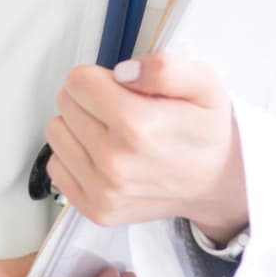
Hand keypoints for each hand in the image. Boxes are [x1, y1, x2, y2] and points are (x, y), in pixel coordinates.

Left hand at [45, 55, 248, 244]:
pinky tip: (103, 154)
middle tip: (121, 109)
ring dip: (79, 126)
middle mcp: (116, 162)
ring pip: (57, 133)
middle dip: (90, 98)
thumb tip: (122, 72)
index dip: (99, 77)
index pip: (78, 81)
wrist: (218, 183)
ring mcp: (104, 191)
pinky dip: (75, 156)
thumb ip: (164, 68)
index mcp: (139, 126)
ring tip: (111, 131)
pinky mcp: (96, 209)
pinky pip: (57, 167)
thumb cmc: (207, 130)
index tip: (120, 86)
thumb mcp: (204, 83)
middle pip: (66, 104)